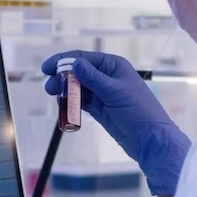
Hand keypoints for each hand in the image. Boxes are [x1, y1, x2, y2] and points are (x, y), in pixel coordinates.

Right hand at [41, 50, 190, 194]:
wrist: (149, 139)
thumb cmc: (137, 111)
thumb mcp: (114, 92)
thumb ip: (93, 78)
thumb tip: (74, 63)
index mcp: (113, 66)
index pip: (84, 58)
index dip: (64, 60)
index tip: (46, 68)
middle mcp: (107, 76)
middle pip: (78, 72)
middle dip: (62, 77)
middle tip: (49, 88)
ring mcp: (103, 93)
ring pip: (78, 87)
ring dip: (66, 91)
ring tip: (54, 97)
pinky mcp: (100, 108)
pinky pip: (82, 101)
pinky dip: (72, 102)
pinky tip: (63, 105)